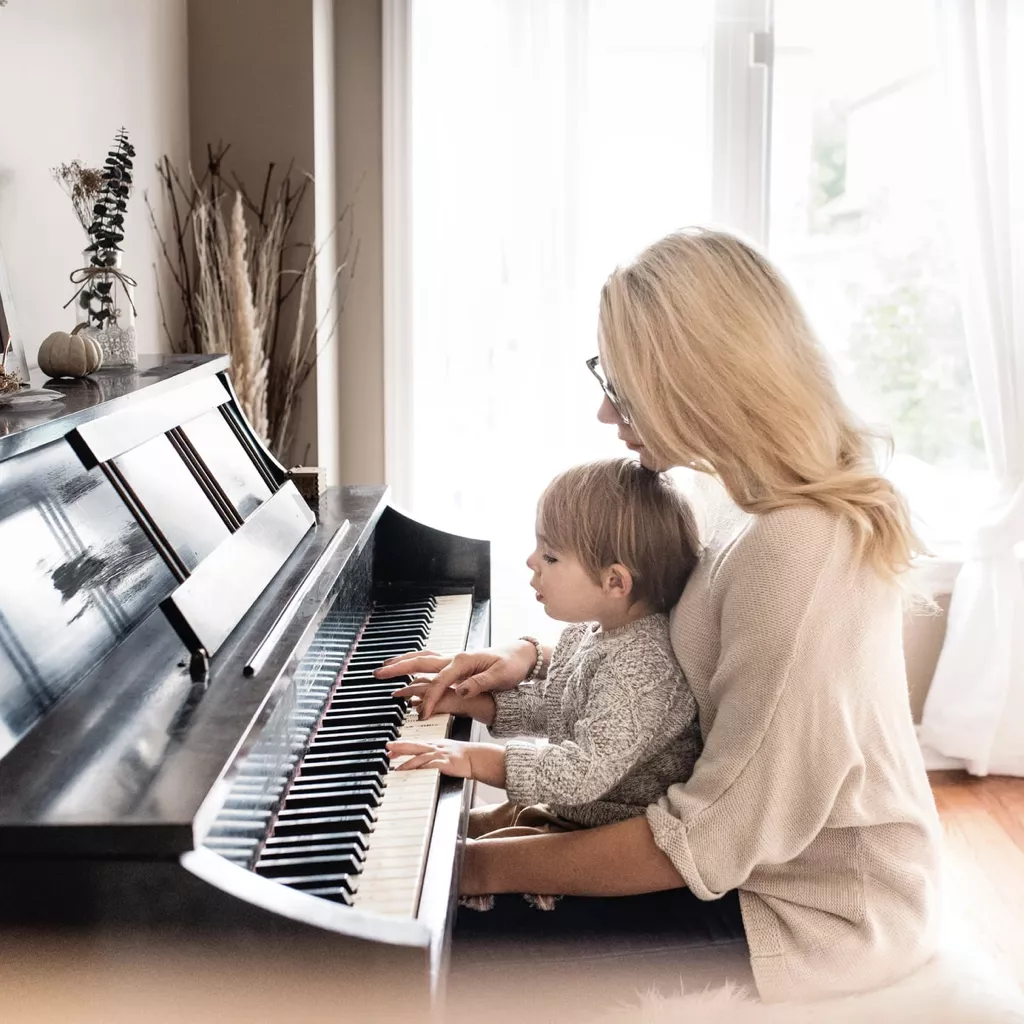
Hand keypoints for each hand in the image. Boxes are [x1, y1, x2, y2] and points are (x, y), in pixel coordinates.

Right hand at [375, 641, 537, 718]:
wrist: (521, 655)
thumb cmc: (512, 665)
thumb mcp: (501, 676)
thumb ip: (480, 683)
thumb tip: (462, 689)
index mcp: (464, 661)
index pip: (439, 682)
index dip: (430, 699)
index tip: (423, 715)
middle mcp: (455, 658)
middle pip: (421, 662)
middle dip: (399, 668)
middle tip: (378, 674)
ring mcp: (454, 659)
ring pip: (423, 658)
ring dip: (403, 662)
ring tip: (385, 666)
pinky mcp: (456, 663)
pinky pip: (430, 662)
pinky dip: (415, 663)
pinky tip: (407, 667)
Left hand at [386, 740, 506, 786]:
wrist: (478, 757)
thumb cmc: (464, 756)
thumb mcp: (447, 752)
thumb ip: (435, 755)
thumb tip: (424, 761)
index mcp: (436, 744)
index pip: (415, 743)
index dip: (402, 745)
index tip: (390, 747)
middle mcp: (436, 747)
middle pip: (415, 746)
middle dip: (400, 746)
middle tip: (387, 748)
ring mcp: (441, 755)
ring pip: (420, 757)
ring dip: (407, 762)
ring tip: (396, 769)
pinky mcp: (446, 764)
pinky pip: (430, 766)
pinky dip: (421, 769)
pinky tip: (414, 773)